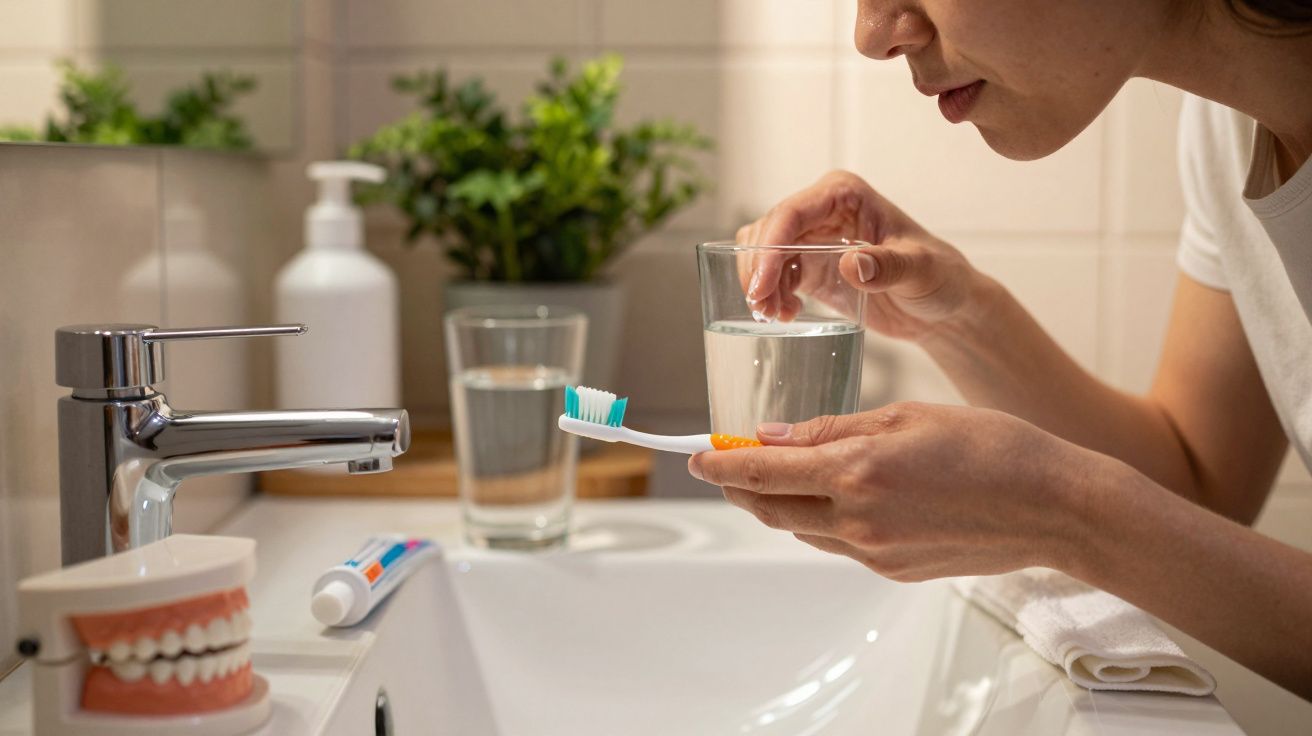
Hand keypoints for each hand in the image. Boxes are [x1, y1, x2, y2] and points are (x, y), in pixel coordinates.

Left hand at [687, 402, 1112, 579]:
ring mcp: (874, 552)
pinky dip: (822, 520)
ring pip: (802, 529)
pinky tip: (837, 497)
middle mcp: (858, 519)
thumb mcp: (905, 417)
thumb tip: (773, 436)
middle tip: (726, 465)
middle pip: (771, 509)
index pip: (762, 472)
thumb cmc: (990, 447)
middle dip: (741, 487)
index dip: (721, 464)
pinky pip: (838, 544)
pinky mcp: (893, 570)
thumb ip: (831, 428)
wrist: (1051, 507)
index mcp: (858, 471)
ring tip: (779, 476)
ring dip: (780, 504)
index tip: (697, 456)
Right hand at [736, 170, 985, 341]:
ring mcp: (813, 238)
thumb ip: (889, 266)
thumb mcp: (921, 271)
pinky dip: (770, 294)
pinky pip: (773, 274)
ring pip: (763, 251)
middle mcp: (823, 210)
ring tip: (774, 314)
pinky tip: (785, 314)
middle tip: (762, 306)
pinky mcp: (810, 266)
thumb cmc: (940, 277)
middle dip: (758, 268)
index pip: (793, 212)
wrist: (942, 306)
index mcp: (845, 195)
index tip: (762, 284)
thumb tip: (851, 263)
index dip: (769, 246)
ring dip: (760, 283)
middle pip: (768, 230)